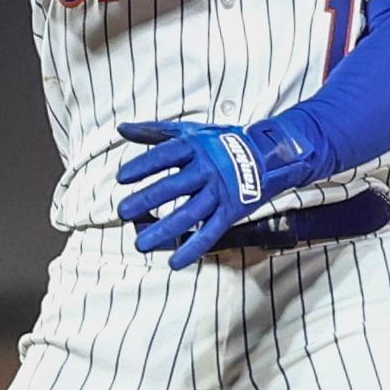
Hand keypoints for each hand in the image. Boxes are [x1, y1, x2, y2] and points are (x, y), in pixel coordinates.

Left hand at [114, 117, 325, 268]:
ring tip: (140, 244)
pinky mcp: (231, 211)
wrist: (267, 155)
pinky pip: (210, 232)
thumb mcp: (190, 132)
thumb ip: (154, 132)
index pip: (164, 156)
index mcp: (195, 148)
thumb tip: (122, 129)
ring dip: (164, 230)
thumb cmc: (221, 142)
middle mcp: (207, 169)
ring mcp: (220, 192)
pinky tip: (175, 261)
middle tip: (123, 212)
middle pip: (173, 186)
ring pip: (189, 214)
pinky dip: (192, 247)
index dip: (143, 166)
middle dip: (146, 200)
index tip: (121, 178)